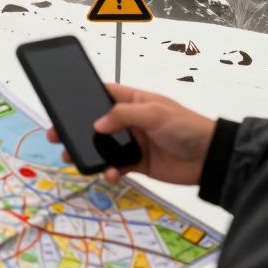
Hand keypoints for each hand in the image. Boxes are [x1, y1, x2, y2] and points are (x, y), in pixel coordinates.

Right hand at [45, 85, 215, 184]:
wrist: (210, 158)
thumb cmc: (187, 127)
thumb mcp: (154, 113)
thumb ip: (123, 116)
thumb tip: (96, 125)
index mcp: (133, 101)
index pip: (104, 94)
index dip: (83, 97)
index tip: (63, 104)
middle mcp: (130, 121)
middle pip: (96, 123)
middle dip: (77, 129)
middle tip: (57, 135)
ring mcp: (133, 143)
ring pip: (103, 147)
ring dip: (89, 152)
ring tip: (73, 157)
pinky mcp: (138, 163)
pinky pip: (116, 166)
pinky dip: (110, 171)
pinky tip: (110, 173)